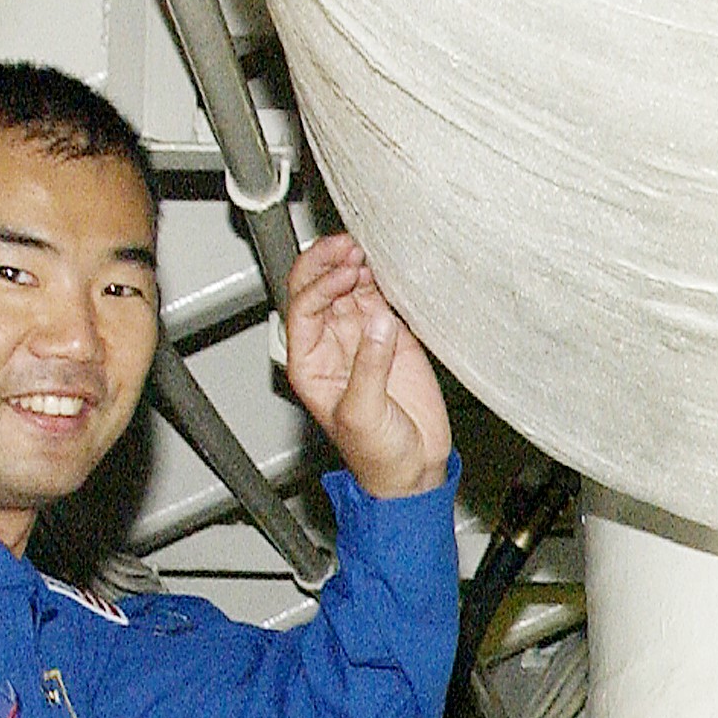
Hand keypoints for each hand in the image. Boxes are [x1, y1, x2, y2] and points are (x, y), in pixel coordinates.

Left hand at [283, 233, 451, 499]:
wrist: (413, 471)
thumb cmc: (376, 456)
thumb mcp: (362, 415)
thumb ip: (368, 367)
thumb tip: (378, 323)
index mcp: (309, 362)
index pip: (303, 308)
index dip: (320, 286)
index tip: (344, 275)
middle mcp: (330, 343)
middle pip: (319, 288)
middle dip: (329, 263)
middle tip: (348, 246)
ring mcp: (361, 337)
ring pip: (349, 287)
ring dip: (356, 266)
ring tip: (369, 251)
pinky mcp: (392, 337)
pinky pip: (382, 298)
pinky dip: (383, 280)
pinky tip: (388, 266)